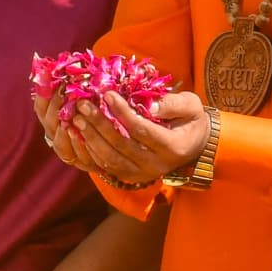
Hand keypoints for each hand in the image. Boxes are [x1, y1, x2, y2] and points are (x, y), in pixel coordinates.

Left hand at [56, 88, 208, 191]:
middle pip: (121, 145)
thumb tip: (146, 104)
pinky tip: (79, 134)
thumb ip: (172, 103)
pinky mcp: (131, 176)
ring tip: (76, 118)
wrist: (194, 146)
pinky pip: (106, 166)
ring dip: (90, 138)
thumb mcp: (191, 106)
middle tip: (82, 105)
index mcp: (173, 147)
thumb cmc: (191, 120)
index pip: (141, 130)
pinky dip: (91, 150)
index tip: (106, 94)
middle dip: (99, 123)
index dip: (122, 112)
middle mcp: (157, 165)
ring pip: (110, 159)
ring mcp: (143, 174)